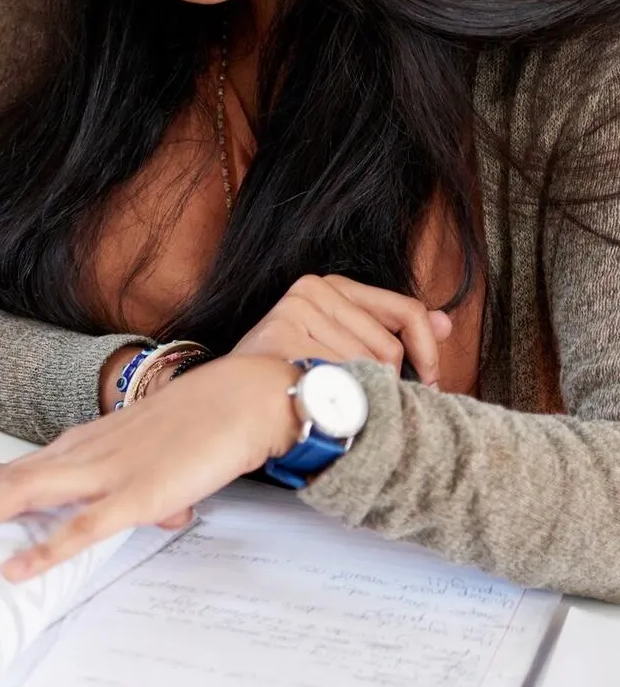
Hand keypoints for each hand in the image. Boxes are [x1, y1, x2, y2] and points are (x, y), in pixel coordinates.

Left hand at [0, 355, 301, 581]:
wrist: (237, 399)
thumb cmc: (197, 423)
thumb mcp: (150, 455)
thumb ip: (138, 481)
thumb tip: (150, 514)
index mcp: (82, 442)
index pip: (14, 470)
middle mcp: (80, 452)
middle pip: (3, 481)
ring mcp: (103, 472)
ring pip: (23, 496)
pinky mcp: (133, 496)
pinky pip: (77, 529)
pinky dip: (40, 550)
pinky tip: (16, 568)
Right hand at [232, 274, 451, 384]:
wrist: (239, 401)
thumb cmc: (294, 376)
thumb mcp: (349, 344)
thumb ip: (396, 331)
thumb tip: (447, 321)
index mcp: (333, 285)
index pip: (407, 311)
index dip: (426, 352)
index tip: (427, 381)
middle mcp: (315, 287)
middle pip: (389, 348)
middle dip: (385, 384)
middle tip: (361, 400)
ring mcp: (298, 307)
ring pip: (368, 367)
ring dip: (358, 394)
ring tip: (330, 400)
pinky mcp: (286, 330)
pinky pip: (342, 377)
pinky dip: (338, 399)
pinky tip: (318, 401)